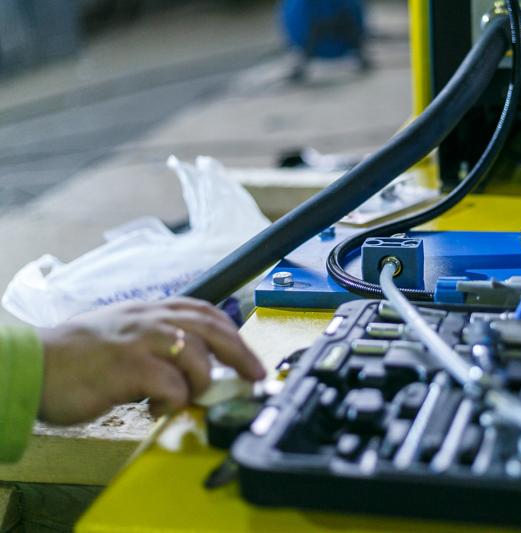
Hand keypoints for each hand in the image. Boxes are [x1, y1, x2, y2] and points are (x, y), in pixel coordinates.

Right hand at [37, 298, 265, 424]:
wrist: (34, 365)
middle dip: (241, 355)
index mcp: (150, 311)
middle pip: (212, 330)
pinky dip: (175, 401)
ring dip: (201, 383)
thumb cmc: (77, 355)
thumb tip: (194, 364)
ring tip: (187, 398)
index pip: (205, 312)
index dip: (233, 334)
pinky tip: (159, 408)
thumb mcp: (123, 334)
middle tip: (254, 377)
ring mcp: (140, 341)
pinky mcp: (128, 367)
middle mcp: (150, 320)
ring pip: (197, 356)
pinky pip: (172, 385)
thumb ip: (157, 341)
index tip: (249, 356)